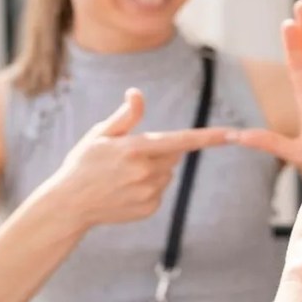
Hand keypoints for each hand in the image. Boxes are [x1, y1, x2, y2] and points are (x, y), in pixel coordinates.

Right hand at [46, 89, 234, 229]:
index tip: (232, 134)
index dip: (209, 138)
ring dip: (154, 170)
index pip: (181, 141)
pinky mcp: (149, 208)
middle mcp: (145, 172)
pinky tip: (125, 190)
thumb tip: (137, 93)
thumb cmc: (83, 163)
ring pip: (167, 173)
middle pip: (173, 154)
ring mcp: (149, 193)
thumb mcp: (100, 134)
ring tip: (123, 175)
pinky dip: (149, 188)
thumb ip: (125, 116)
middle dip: (160, 151)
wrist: (69, 204)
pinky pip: (160, 191)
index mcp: (135, 149)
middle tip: (129, 156)